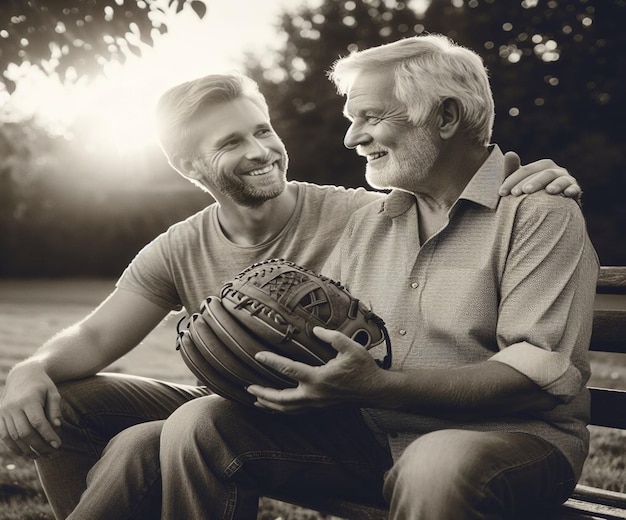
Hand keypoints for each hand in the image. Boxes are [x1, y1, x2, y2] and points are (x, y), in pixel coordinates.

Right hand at [0, 363, 61, 457]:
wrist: (22, 375)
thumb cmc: (42, 385)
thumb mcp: (53, 392)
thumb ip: (55, 409)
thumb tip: (57, 427)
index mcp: (28, 399)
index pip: (38, 422)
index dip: (47, 435)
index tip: (58, 445)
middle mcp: (13, 407)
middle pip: (25, 432)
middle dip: (39, 446)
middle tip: (52, 453)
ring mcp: (4, 413)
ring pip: (14, 437)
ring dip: (27, 449)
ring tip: (41, 455)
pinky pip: (4, 437)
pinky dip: (15, 447)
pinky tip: (26, 453)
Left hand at [247, 327, 384, 412]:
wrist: (376, 391)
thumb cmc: (364, 368)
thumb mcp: (351, 346)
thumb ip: (331, 336)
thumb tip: (315, 329)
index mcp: (318, 378)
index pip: (288, 369)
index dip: (271, 361)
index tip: (257, 355)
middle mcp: (314, 394)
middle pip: (281, 398)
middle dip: (263, 393)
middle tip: (248, 386)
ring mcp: (316, 404)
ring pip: (287, 409)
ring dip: (270, 404)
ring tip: (256, 398)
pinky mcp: (320, 407)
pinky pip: (296, 411)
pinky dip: (282, 410)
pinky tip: (275, 406)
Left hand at [499, 151, 580, 197]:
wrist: (549, 210)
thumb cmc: (529, 195)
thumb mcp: (518, 185)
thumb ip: (511, 172)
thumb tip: (509, 154)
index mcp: (540, 167)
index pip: (525, 171)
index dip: (512, 181)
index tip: (501, 193)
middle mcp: (554, 171)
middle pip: (543, 174)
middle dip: (531, 183)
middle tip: (518, 193)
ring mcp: (566, 180)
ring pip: (560, 179)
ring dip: (555, 184)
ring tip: (548, 191)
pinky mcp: (574, 191)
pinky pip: (575, 189)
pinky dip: (572, 189)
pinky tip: (567, 193)